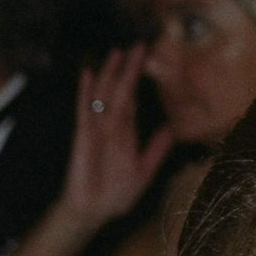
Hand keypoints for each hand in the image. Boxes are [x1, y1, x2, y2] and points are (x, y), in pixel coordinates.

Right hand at [62, 45, 174, 231]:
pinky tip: (87, 74)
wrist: (95, 211)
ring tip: (115, 52)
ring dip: (109, 74)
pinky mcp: (84, 137)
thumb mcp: (144, 172)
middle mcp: (111, 126)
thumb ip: (156, 151)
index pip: (133, 99)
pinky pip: (85, 111)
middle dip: (128, 69)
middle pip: (120, 91)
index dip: (139, 80)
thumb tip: (172, 130)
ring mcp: (96, 129)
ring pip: (104, 95)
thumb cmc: (116, 193)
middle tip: (137, 44)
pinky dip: (86, 93)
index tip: (147, 58)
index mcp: (126, 133)